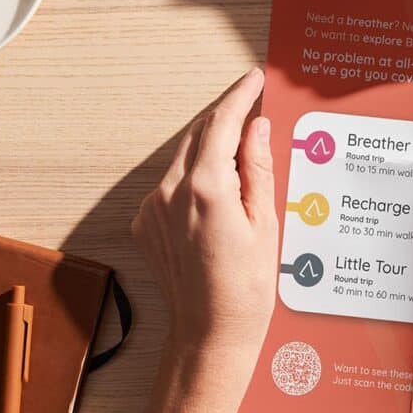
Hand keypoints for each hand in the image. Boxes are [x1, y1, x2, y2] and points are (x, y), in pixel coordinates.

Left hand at [129, 68, 278, 412]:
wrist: (211, 333)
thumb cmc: (248, 288)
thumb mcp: (266, 223)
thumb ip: (257, 168)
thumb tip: (257, 127)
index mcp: (206, 188)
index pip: (222, 124)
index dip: (240, 97)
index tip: (254, 79)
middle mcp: (170, 192)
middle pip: (199, 135)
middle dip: (226, 117)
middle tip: (254, 105)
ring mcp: (153, 208)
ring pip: (184, 158)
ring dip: (211, 146)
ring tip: (243, 146)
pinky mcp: (146, 223)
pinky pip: (172, 184)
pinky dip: (195, 175)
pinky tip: (220, 190)